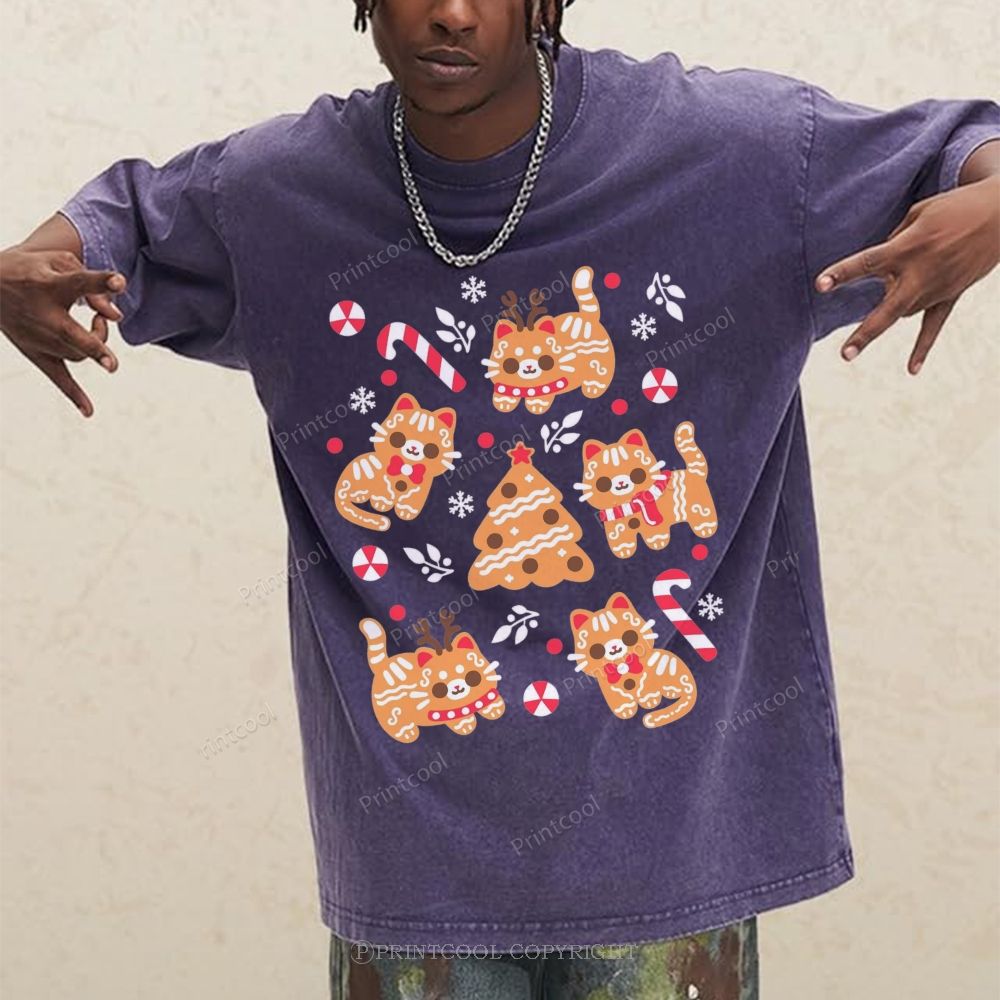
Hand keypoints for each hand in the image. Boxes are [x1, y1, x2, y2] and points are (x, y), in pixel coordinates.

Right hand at [0, 247, 126, 415]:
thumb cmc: (33, 270)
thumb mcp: (58, 262)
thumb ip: (93, 284)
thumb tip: (116, 316)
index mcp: (50, 285)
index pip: (78, 283)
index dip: (100, 282)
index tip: (119, 281)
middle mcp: (43, 315)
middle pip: (71, 333)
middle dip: (94, 345)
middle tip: (111, 363)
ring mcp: (38, 338)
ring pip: (77, 353)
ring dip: (97, 347)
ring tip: (97, 326)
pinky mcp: (36, 353)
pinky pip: (57, 378)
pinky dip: (74, 395)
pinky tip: (89, 412)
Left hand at [815, 175, 999, 373]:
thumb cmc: (954, 207)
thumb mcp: (918, 213)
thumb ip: (893, 241)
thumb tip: (879, 271)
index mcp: (909, 246)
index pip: (868, 262)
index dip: (842, 273)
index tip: (820, 285)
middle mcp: (922, 271)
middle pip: (887, 309)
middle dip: (866, 333)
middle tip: (845, 354)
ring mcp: (938, 286)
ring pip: (902, 311)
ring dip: (892, 303)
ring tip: (907, 274)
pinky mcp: (953, 294)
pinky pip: (934, 325)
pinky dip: (923, 347)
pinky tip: (911, 370)